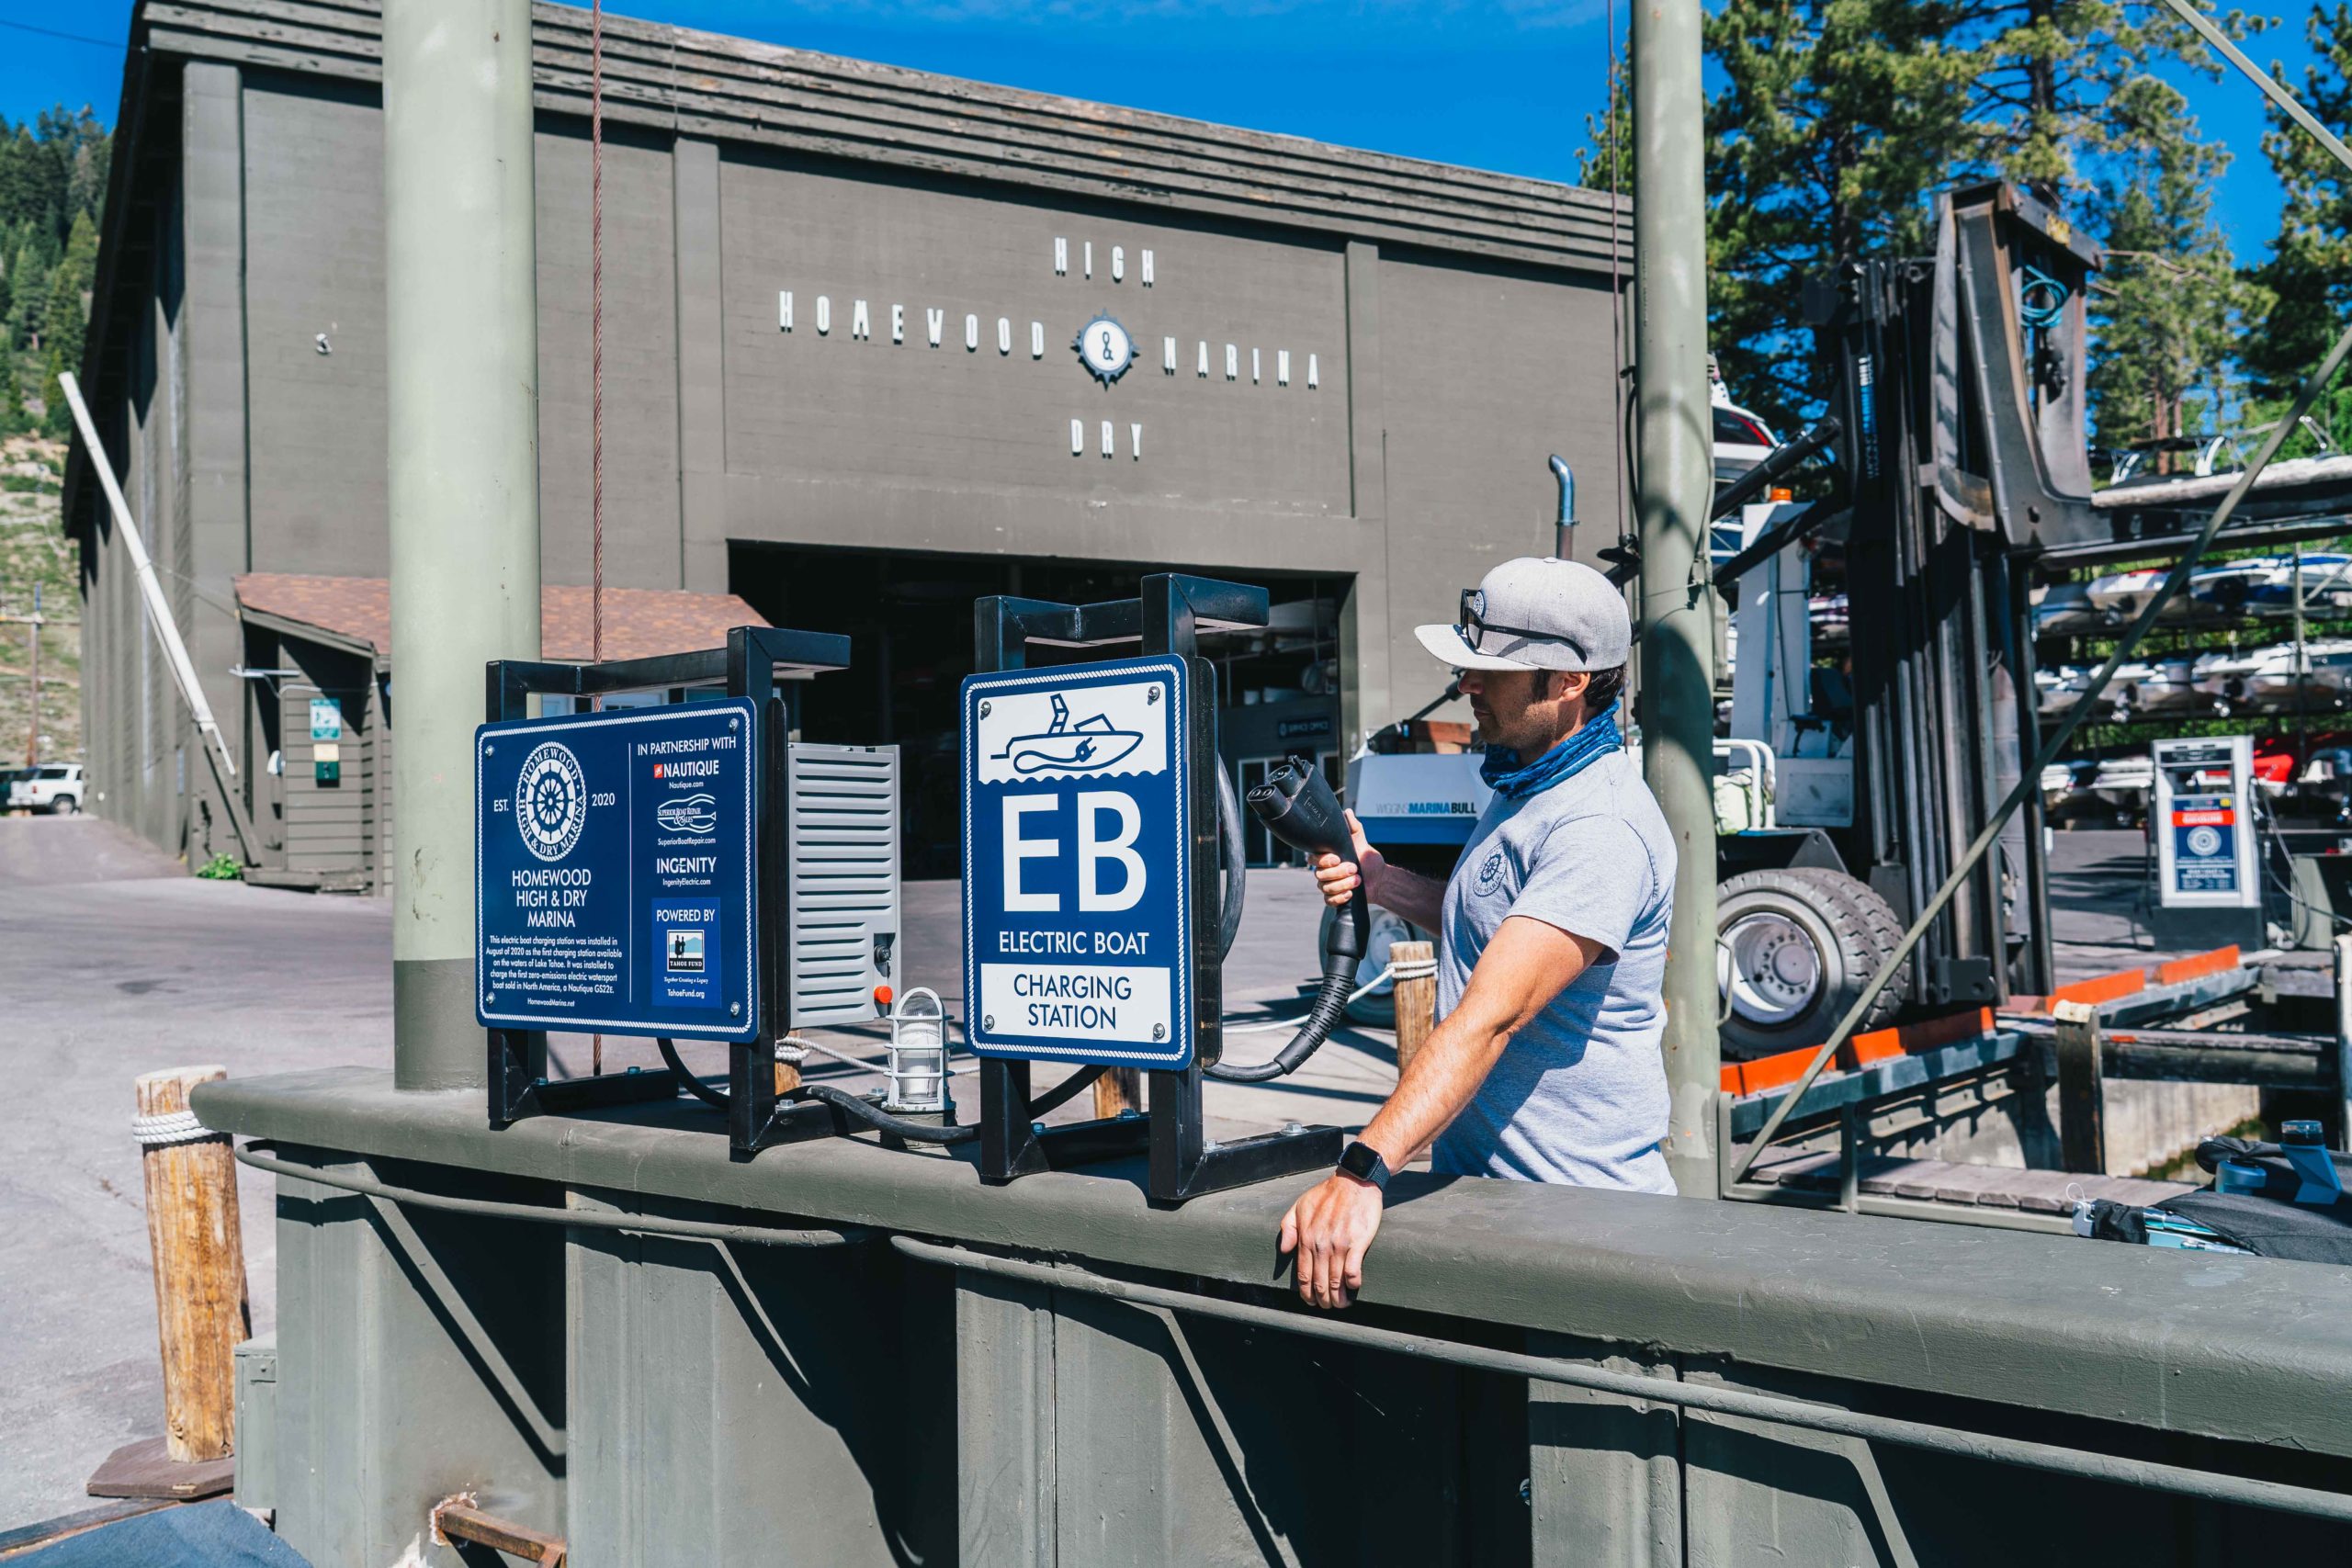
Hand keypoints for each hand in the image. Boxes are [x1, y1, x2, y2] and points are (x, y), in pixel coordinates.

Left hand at [1277, 1171, 1383, 1309]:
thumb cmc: (1327, 1194)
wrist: (1354, 1181)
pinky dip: (1352, 1284)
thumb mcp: (1300, 1206)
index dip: (1306, 1293)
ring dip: (1338, 1298)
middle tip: (1327, 1306)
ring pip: (1336, 1281)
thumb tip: (1284, 1251)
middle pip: (1319, 1282)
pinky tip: (1353, 1288)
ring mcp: (1340, 1244)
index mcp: (1306, 1237)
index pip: (1303, 1274)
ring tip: (1341, 1305)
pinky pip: (1353, 1271)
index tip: (1311, 1301)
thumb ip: (1288, 1228)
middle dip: (1322, 1300)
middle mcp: (1321, 1244)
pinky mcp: (1358, 1243)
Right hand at [1311, 809, 1382, 911]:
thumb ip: (1352, 826)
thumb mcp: (1360, 840)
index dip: (1323, 860)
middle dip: (1338, 872)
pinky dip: (1340, 898)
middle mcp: (1324, 872)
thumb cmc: (1367, 858)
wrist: (1379, 877)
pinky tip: (1351, 893)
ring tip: (1358, 880)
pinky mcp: (1334, 898)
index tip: (1338, 858)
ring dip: (1343, 884)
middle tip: (1354, 868)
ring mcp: (1328, 886)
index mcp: (1326, 857)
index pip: (1313, 859)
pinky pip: (1329, 901)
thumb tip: (1346, 812)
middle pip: (1320, 875)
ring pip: (1325, 888)